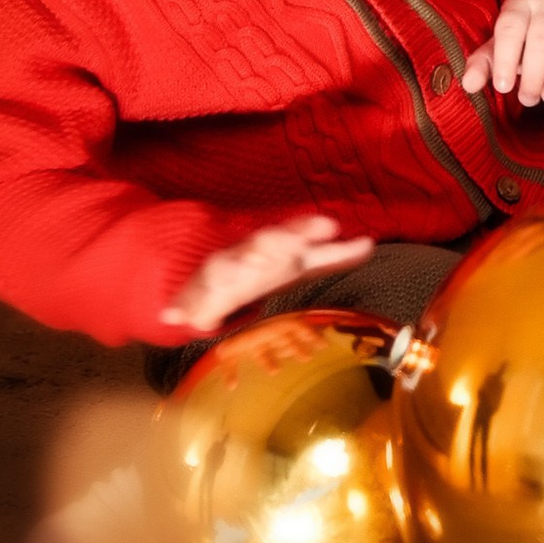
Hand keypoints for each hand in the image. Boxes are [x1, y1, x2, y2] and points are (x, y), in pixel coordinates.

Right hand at [165, 212, 371, 334]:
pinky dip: (181, 307)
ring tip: (232, 274)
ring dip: (226, 271)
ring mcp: (222, 270)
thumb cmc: (266, 270)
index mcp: (281, 254)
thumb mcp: (300, 264)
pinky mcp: (196, 291)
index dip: (312, 232)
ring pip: (226, 266)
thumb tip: (369, 244)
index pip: (300, 242)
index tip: (330, 226)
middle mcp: (252, 255)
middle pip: (264, 244)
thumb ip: (334, 256)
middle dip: (274, 243)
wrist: (209, 271)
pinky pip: (188, 300)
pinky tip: (174, 316)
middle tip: (273, 248)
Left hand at [463, 0, 543, 107]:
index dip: (506, 59)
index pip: (511, 26)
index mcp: (522, 2)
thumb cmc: (528, 37)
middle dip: (534, 75)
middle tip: (528, 100)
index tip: (503, 87)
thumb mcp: (504, 46)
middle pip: (543, 37)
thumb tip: (469, 86)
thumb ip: (486, 62)